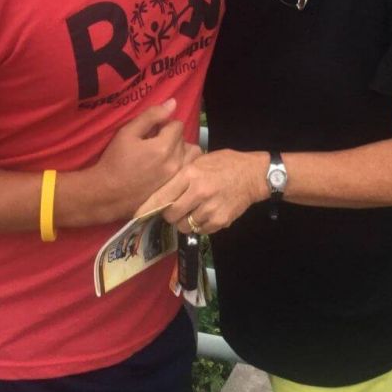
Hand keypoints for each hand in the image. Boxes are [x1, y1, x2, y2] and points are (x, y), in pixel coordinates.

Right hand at [87, 98, 187, 222]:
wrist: (108, 194)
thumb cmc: (115, 161)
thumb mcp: (128, 133)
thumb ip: (151, 116)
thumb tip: (173, 102)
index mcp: (164, 147)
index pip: (177, 125)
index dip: (164, 124)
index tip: (151, 131)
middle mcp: (175, 162)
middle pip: (183, 139)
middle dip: (172, 136)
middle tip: (153, 142)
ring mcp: (176, 177)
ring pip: (189, 155)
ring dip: (179, 150)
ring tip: (162, 154)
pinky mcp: (174, 188)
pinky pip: (186, 169)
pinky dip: (180, 164)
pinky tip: (164, 167)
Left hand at [141, 149, 267, 233]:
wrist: (254, 174)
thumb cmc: (224, 163)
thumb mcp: (200, 161)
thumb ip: (181, 175)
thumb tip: (161, 193)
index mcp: (191, 174)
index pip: (162, 196)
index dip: (148, 208)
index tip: (138, 215)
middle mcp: (199, 192)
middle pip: (171, 215)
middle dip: (169, 215)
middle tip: (174, 210)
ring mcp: (210, 208)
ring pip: (184, 226)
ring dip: (185, 221)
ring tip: (192, 211)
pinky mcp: (220, 221)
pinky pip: (200, 231)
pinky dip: (200, 226)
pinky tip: (206, 214)